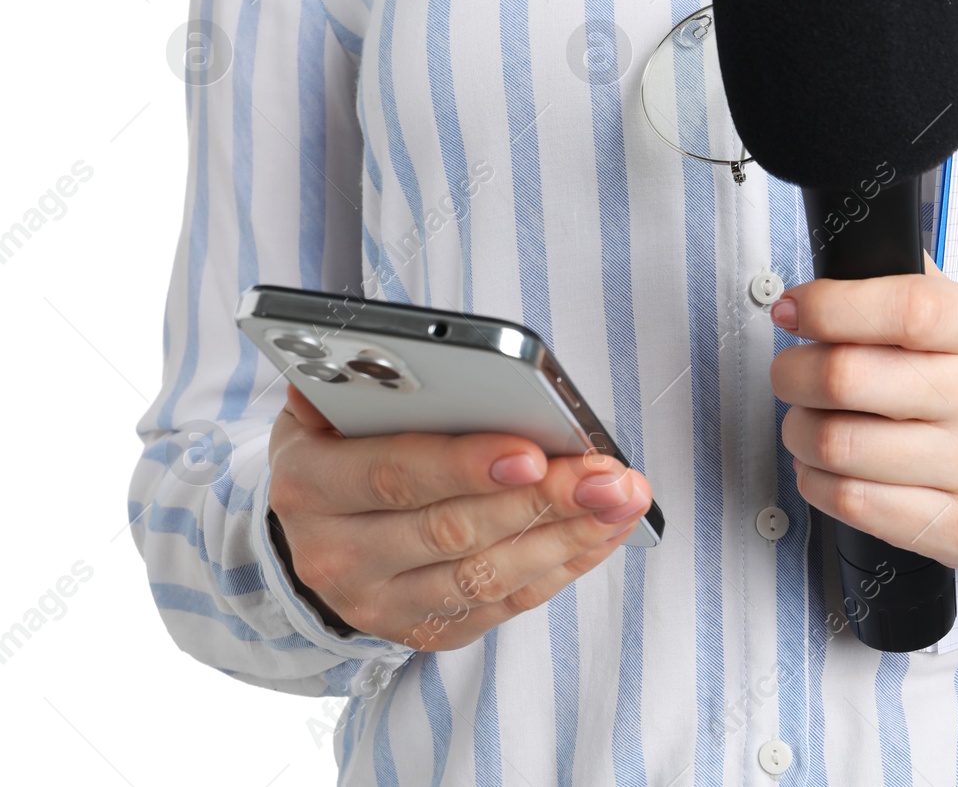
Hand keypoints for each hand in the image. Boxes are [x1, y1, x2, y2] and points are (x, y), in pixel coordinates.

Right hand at [265, 384, 653, 650]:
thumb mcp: (326, 406)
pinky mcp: (426, 630)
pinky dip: (564, 564)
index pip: (395, 473)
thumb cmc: (338, 446)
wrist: (312, 531)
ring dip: (567, 536)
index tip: (534, 451)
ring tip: (621, 499)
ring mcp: (381, 604)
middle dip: (541, 499)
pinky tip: (604, 530)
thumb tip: (419, 354)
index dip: (467, 465)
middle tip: (605, 475)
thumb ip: (361, 380)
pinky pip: (506, 603)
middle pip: (452, 530)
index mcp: (309, 484)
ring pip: (486, 575)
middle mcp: (337, 555)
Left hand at [770, 255, 957, 578]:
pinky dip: (816, 481)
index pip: (905, 307)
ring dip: (799, 431)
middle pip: (849, 378)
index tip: (795, 310)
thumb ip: (918, 287)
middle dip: (793, 372)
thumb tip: (846, 255)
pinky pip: (853, 503)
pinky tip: (824, 468)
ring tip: (806, 423)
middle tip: (790, 372)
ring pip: (839, 445)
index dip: (830, 306)